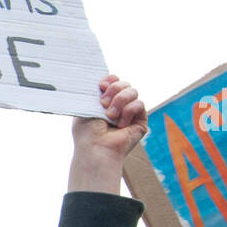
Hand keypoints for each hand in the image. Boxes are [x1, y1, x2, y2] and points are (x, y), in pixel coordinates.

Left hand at [68, 74, 148, 193]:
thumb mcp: (86, 106)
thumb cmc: (86, 132)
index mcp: (104, 101)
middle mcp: (117, 106)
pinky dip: (128, 111)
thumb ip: (95, 91)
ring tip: (110, 116)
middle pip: (123, 83)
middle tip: (104, 104)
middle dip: (114, 90)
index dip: (109, 80)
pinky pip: (139, 104)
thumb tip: (103, 79)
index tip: (101, 86)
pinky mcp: (140, 121)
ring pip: (132, 91)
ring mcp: (129, 113)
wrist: (96, 147)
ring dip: (120, 101)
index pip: (113, 80)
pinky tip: (120, 124)